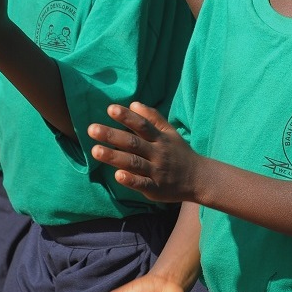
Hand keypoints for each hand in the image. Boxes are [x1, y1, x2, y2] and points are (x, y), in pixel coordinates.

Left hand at [87, 102, 203, 202]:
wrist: (199, 178)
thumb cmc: (179, 153)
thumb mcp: (170, 133)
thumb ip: (153, 118)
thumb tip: (134, 103)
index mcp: (160, 138)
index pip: (142, 125)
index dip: (126, 116)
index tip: (110, 109)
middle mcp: (157, 153)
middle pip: (133, 142)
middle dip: (112, 136)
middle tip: (91, 129)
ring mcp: (156, 171)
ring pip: (133, 162)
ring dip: (114, 157)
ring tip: (95, 150)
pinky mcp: (155, 188)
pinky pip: (142, 184)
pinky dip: (130, 180)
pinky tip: (117, 176)